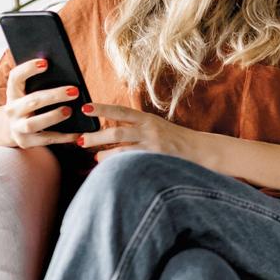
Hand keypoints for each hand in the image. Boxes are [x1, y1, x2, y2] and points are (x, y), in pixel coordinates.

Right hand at [1, 58, 80, 148]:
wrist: (10, 129)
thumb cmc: (28, 105)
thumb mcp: (29, 93)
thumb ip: (41, 83)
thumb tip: (67, 72)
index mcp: (13, 93)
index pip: (15, 77)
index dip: (28, 69)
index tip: (46, 62)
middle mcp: (12, 110)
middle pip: (31, 101)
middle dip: (53, 96)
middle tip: (74, 91)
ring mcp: (17, 128)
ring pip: (33, 124)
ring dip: (53, 117)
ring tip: (69, 111)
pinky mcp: (26, 142)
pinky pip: (47, 140)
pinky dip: (63, 137)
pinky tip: (78, 133)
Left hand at [77, 103, 198, 163]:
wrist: (200, 150)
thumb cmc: (175, 139)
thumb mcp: (156, 127)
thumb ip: (136, 127)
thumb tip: (108, 134)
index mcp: (148, 119)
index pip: (121, 112)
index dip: (102, 109)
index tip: (84, 108)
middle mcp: (149, 130)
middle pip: (116, 132)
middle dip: (95, 137)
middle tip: (79, 140)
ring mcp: (153, 147)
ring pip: (122, 151)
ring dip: (104, 155)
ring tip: (95, 158)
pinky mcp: (156, 161)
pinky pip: (133, 164)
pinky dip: (119, 167)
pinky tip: (111, 171)